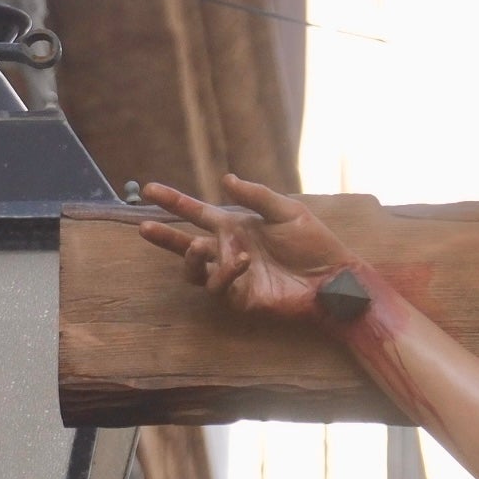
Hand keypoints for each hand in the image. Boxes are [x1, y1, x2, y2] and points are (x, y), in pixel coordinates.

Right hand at [138, 175, 354, 320]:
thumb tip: (225, 179)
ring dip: (193, 258)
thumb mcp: (286, 211)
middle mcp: (230, 252)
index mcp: (237, 227)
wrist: (334, 277)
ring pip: (196, 272)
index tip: (149, 189)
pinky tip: (241, 260)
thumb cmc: (315, 244)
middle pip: (186, 247)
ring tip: (198, 245)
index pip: (198, 213)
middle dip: (165, 238)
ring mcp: (234, 278)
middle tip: (145, 227)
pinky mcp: (242, 299)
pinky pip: (220, 287)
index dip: (174, 202)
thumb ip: (256, 196)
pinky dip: (225, 272)